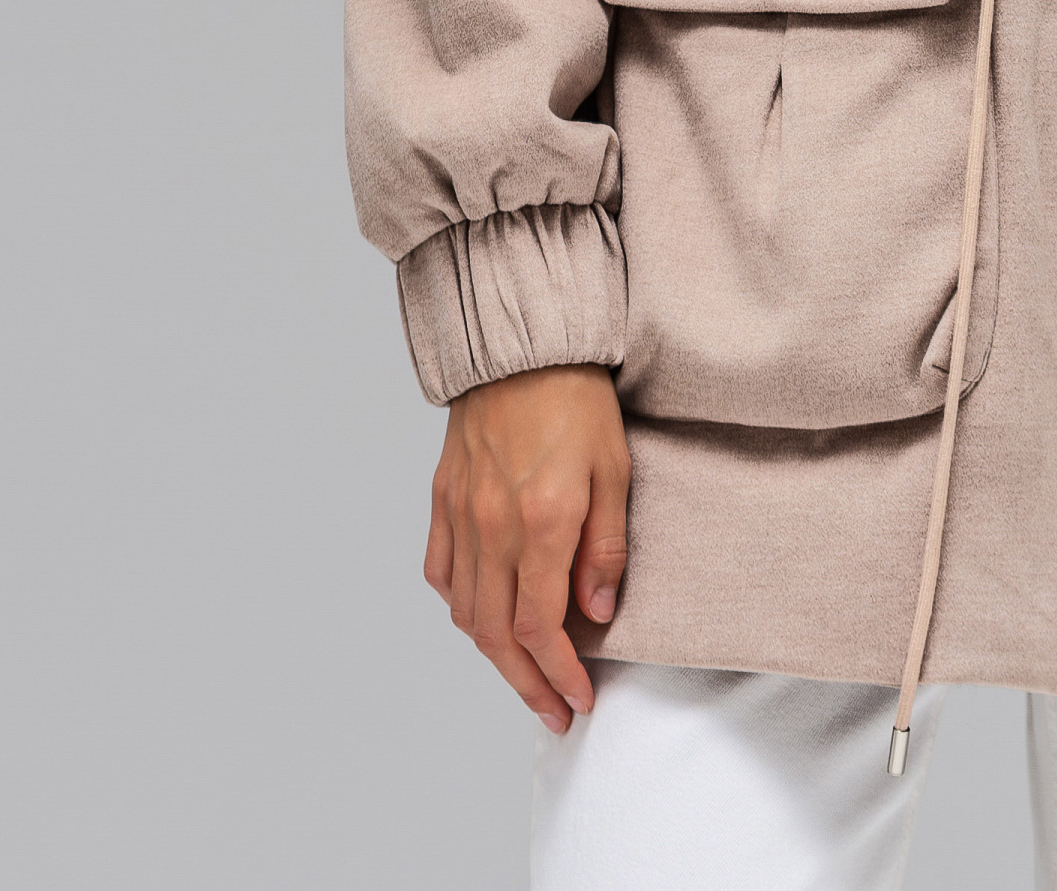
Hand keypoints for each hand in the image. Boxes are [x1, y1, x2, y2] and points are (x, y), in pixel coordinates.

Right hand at [424, 363, 631, 733]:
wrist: (523, 344)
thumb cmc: (577, 399)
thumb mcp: (615, 469)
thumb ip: (606, 545)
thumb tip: (597, 612)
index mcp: (540, 522)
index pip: (540, 627)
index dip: (558, 673)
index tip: (579, 698)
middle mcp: (492, 528)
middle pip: (497, 635)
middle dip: (527, 684)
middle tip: (553, 712)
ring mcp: (460, 515)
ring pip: (465, 613)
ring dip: (493, 656)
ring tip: (524, 676)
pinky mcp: (443, 499)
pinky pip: (441, 573)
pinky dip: (459, 606)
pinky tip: (480, 616)